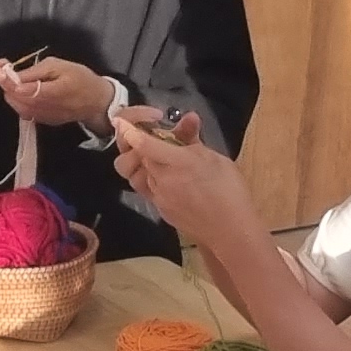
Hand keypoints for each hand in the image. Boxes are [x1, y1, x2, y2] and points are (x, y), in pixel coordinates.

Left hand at [5, 58, 118, 127]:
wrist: (96, 101)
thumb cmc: (80, 78)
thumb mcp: (59, 65)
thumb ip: (35, 72)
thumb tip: (12, 76)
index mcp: (53, 92)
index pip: (23, 90)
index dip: (8, 80)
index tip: (1, 68)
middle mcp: (46, 108)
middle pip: (16, 100)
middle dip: (8, 85)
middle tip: (6, 71)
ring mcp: (44, 118)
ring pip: (18, 107)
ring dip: (13, 94)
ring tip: (16, 80)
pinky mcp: (44, 122)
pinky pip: (25, 112)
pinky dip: (20, 102)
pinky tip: (25, 92)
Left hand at [110, 107, 259, 244]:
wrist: (231, 231)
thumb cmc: (230, 191)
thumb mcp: (216, 159)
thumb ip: (194, 139)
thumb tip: (189, 118)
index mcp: (178, 162)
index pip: (143, 144)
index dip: (130, 131)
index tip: (120, 121)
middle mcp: (162, 179)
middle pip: (139, 158)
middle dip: (144, 147)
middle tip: (160, 142)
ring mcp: (159, 197)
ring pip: (141, 174)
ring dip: (149, 165)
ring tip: (167, 162)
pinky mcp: (161, 211)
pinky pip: (149, 190)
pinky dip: (155, 181)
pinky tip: (172, 181)